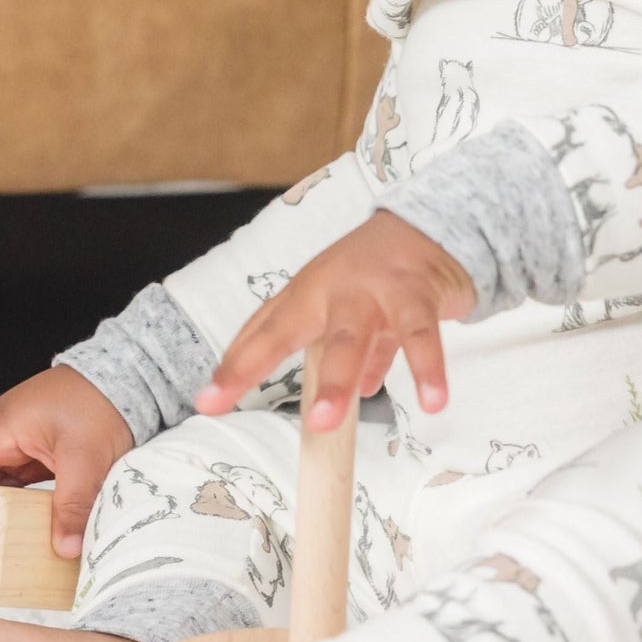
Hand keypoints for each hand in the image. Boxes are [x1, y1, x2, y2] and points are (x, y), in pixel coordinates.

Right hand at [0, 366, 135, 558]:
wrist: (128, 378)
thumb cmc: (101, 404)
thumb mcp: (88, 457)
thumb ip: (73, 504)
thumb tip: (64, 549)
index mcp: (0, 427)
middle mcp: (1, 434)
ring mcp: (19, 442)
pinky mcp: (37, 452)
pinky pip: (10, 483)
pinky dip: (6, 506)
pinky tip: (10, 534)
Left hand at [193, 210, 475, 430]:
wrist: (427, 223)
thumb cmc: (374, 271)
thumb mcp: (345, 310)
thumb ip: (340, 353)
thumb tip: (355, 392)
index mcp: (306, 295)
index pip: (263, 333)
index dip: (235, 367)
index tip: (208, 402)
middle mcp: (332, 290)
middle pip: (300, 331)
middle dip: (272, 368)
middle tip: (279, 417)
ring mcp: (372, 289)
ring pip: (353, 335)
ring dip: (341, 376)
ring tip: (336, 417)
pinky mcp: (416, 291)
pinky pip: (420, 333)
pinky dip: (427, 368)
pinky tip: (434, 401)